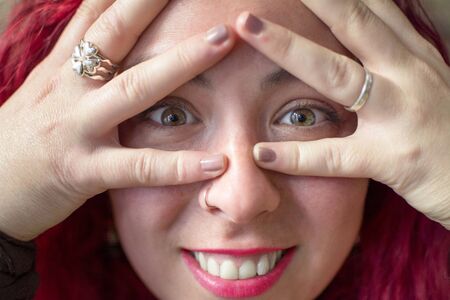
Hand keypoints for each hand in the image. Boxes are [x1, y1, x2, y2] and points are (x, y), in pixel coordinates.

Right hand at [0, 0, 234, 240]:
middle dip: (153, 2)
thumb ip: (77, 61)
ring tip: (223, 40)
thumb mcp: (47, 90)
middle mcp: (68, 88)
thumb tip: (103, 30)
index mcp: (62, 67)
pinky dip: (179, 165)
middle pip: (115, 34)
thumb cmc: (23, 139)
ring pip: (134, 88)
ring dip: (182, 61)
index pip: (95, 13)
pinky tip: (217, 162)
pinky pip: (138, 166)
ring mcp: (77, 127)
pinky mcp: (84, 171)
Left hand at [235, 0, 449, 228]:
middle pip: (352, 23)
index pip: (372, 9)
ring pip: (336, 74)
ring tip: (248, 28)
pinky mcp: (391, 158)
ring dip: (288, 48)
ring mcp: (399, 114)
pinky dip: (295, 155)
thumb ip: (393, 58)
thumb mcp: (425, 83)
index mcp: (412, 57)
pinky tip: (261, 152)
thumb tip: (362, 32)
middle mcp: (406, 74)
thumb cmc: (447, 134)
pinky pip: (334, 156)